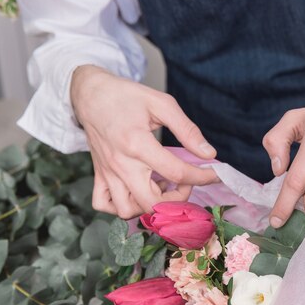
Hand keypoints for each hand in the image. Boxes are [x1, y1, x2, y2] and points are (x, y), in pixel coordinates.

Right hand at [71, 66, 218, 218]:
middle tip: (185, 182)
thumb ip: (187, 130)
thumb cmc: (126, 96)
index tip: (214, 174)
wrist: (90, 93)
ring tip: (160, 185)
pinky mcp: (98, 175)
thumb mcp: (161, 104)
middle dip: (176, 199)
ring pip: (127, 210)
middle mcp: (121, 164)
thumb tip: (209, 153)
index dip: (202, 177)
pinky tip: (137, 191)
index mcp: (138, 144)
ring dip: (149, 206)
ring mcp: (107, 173)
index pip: (176, 172)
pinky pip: (104, 205)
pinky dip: (122, 206)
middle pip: (151, 203)